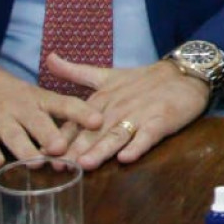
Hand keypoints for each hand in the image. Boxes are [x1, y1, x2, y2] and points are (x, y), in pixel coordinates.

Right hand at [0, 50, 98, 169]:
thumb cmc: (7, 93)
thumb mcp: (33, 96)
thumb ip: (55, 112)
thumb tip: (89, 130)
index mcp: (39, 99)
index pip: (64, 103)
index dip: (81, 113)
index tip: (98, 121)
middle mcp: (21, 107)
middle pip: (38, 122)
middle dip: (51, 136)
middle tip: (63, 149)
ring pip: (13, 134)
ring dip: (25, 149)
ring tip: (36, 163)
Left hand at [48, 56, 211, 169]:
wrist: (183, 74)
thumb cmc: (142, 80)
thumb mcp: (106, 75)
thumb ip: (75, 71)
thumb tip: (48, 57)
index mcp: (100, 100)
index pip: (74, 122)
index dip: (57, 138)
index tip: (40, 153)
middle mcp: (116, 109)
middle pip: (92, 133)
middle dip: (75, 150)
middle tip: (57, 166)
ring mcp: (138, 115)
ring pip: (116, 136)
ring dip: (101, 150)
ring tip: (86, 164)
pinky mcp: (160, 121)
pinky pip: (147, 136)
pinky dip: (138, 146)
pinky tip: (127, 157)